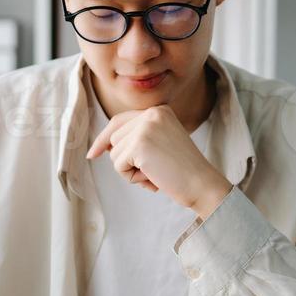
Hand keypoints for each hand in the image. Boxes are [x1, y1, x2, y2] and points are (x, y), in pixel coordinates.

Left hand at [86, 105, 232, 217]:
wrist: (202, 184)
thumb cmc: (183, 171)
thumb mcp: (162, 144)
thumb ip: (139, 137)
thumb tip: (106, 146)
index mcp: (159, 110)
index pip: (120, 121)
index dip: (105, 139)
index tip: (93, 154)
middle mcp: (151, 113)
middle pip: (114, 138)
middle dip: (127, 160)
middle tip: (154, 170)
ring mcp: (145, 127)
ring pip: (114, 153)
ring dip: (130, 170)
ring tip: (156, 173)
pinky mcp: (139, 144)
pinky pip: (119, 165)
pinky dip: (132, 177)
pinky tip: (153, 178)